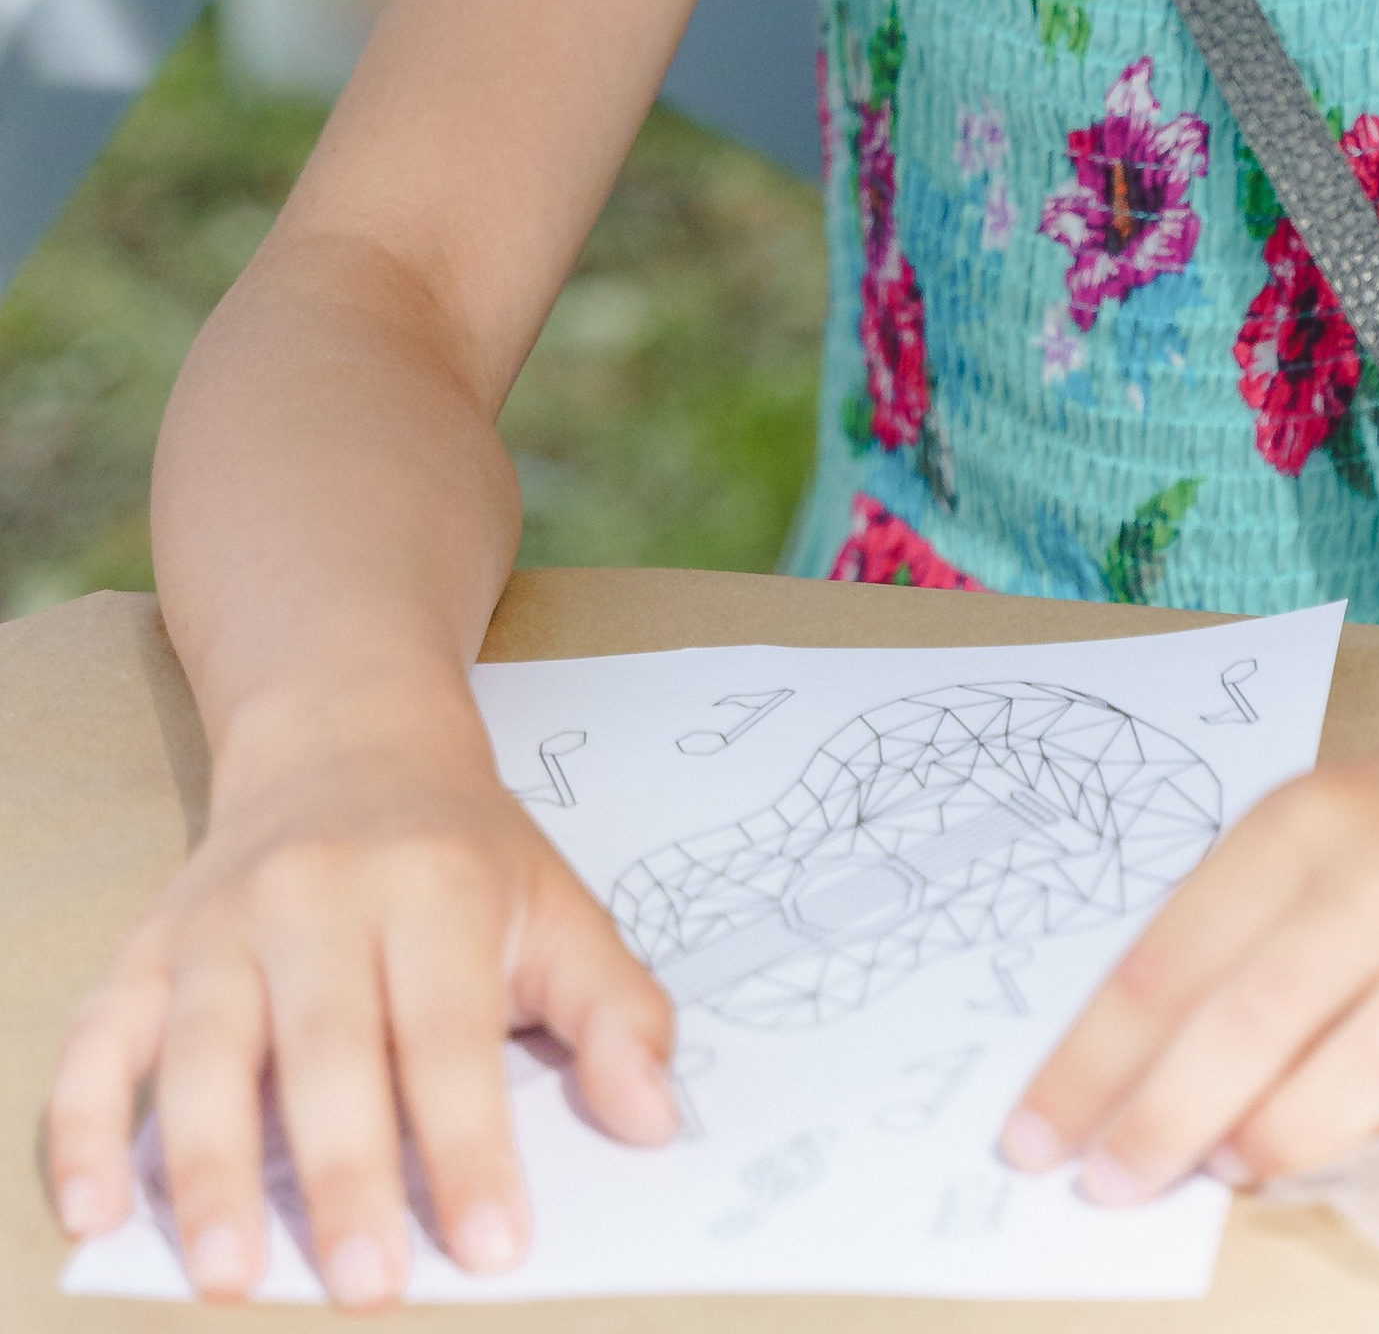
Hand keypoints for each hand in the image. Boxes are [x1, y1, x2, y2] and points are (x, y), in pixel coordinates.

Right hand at [46, 716, 677, 1306]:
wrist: (347, 735)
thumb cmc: (460, 850)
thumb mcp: (558, 906)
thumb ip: (615, 1013)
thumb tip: (657, 1120)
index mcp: (433, 884)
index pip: (450, 1032)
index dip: (469, 1145)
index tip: (491, 1246)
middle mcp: (319, 892)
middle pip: (328, 1045)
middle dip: (346, 1171)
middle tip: (365, 1286)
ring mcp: (222, 920)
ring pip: (205, 1047)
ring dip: (211, 1166)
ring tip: (232, 1271)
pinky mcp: (149, 947)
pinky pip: (100, 1036)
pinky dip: (86, 1123)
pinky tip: (98, 1207)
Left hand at [1000, 657, 1378, 1199]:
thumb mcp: (1326, 819)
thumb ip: (1245, 925)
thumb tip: (1144, 1068)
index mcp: (1307, 821)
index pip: (1171, 958)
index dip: (1093, 1061)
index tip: (1035, 1136)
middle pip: (1252, 1020)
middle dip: (1163, 1119)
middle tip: (1106, 1186)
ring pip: (1359, 1068)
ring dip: (1277, 1140)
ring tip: (1225, 1174)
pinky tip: (1348, 1168)